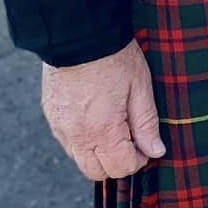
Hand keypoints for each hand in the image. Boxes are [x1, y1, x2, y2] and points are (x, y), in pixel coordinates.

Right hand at [40, 39, 165, 182]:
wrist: (79, 35)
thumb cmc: (114, 58)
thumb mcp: (140, 87)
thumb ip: (146, 124)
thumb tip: (155, 150)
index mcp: (103, 129)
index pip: (121, 168)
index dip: (138, 160)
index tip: (146, 146)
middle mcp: (77, 135)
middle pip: (97, 172)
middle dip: (117, 162)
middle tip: (131, 139)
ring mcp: (60, 127)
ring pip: (80, 160)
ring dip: (98, 153)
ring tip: (113, 126)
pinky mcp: (51, 118)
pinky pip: (67, 143)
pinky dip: (83, 141)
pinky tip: (95, 119)